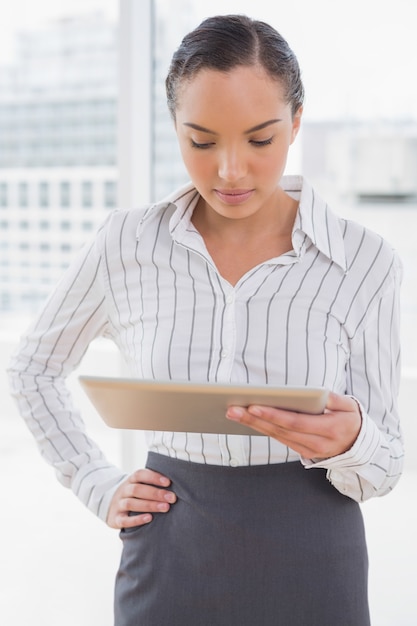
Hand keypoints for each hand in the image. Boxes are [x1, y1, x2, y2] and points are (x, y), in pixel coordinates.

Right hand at [106, 468, 176, 529]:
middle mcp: (123, 491)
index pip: (140, 474)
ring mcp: (118, 504)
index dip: (154, 477)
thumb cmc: (135, 494)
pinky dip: (136, 520)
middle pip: (137, 489)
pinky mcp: (115, 519)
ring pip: (131, 503)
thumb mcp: (139, 485)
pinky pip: (124, 520)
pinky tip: (149, 518)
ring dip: (149, 505)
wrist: (110, 505)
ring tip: (165, 508)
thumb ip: (153, 483)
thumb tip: (178, 483)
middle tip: (172, 498)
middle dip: (156, 493)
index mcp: (131, 480)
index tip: (168, 482)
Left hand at [226, 391, 361, 459]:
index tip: (253, 406)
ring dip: (253, 425)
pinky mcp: (302, 451)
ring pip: (276, 436)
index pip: (295, 422)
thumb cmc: (352, 419)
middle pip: (280, 430)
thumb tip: (316, 393)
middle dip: (254, 419)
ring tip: (234, 413)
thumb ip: (334, 399)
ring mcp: (308, 450)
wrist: (360, 445)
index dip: (273, 415)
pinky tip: (247, 420)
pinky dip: (263, 429)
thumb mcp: (349, 406)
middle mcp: (317, 443)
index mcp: (329, 430)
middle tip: (232, 409)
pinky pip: (280, 439)